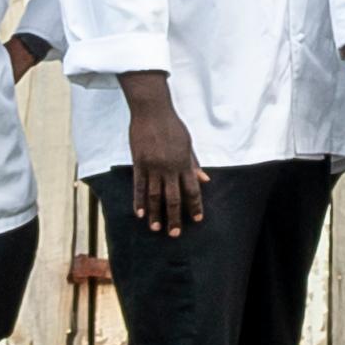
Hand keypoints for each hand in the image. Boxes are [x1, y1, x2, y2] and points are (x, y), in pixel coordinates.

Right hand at [125, 101, 208, 237]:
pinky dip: (139, 200)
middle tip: (175, 234)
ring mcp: (152, 166)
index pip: (192, 190)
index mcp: (184, 163)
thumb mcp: (188, 143)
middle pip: (173, 197)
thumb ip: (194, 163)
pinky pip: (138, 185)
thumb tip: (205, 180)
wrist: (152, 110)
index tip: (197, 220)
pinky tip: (139, 213)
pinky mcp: (139, 163)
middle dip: (175, 217)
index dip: (195, 206)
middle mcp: (169, 167)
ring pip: (154, 195)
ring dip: (155, 214)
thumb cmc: (172, 126)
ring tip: (156, 228)